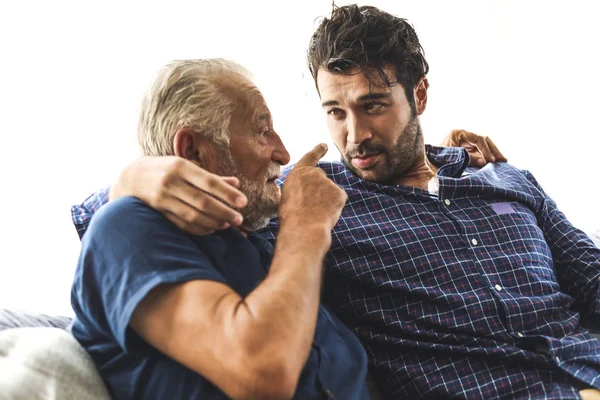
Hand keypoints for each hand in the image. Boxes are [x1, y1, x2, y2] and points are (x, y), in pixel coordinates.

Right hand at [110, 156, 247, 234]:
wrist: (131, 178)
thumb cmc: (166, 169)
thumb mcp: (186, 166)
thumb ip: (211, 176)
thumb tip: (236, 183)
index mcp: (180, 166)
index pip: (208, 181)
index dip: (227, 193)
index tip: (243, 202)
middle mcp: (170, 182)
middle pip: (202, 201)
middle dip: (223, 211)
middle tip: (239, 219)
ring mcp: (162, 199)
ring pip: (193, 215)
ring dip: (213, 222)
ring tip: (227, 224)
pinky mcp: (158, 212)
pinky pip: (182, 224)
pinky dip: (199, 229)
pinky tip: (211, 229)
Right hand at [279, 144, 347, 232]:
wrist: (303, 228)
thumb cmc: (291, 216)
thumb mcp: (288, 195)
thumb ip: (300, 187)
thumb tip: (308, 191)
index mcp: (299, 173)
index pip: (310, 157)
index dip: (318, 150)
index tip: (325, 145)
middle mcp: (315, 173)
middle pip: (321, 179)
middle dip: (319, 190)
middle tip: (311, 206)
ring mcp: (328, 182)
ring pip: (330, 192)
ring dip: (325, 201)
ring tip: (315, 213)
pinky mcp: (339, 193)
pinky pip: (338, 200)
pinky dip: (334, 207)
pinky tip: (325, 214)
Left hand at [441, 129, 507, 166]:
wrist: (426, 161)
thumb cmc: (435, 157)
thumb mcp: (451, 158)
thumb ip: (467, 159)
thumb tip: (484, 161)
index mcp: (458, 133)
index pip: (477, 139)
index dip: (485, 149)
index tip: (490, 160)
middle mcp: (464, 135)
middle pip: (484, 140)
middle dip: (493, 150)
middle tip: (502, 160)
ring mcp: (467, 141)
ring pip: (485, 145)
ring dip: (493, 153)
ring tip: (503, 162)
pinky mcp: (469, 149)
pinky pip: (481, 151)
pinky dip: (488, 157)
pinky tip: (496, 163)